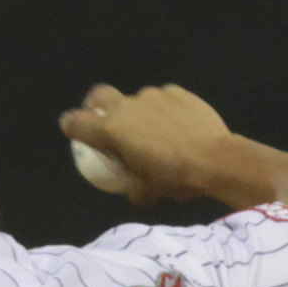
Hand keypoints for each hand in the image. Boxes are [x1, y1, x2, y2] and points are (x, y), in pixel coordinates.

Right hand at [57, 83, 240, 208]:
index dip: (71, 126)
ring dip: (139, 112)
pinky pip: (163, 98)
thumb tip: (135, 194)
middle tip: (107, 120)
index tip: (74, 132)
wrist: (216, 160)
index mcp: (111, 131)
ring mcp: (152, 96)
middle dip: (96, 104)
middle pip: (99, 95)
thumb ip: (134, 188)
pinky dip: (164, 109)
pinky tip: (178, 124)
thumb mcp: (147, 189)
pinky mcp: (176, 92)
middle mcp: (126, 107)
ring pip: (137, 100)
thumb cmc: (174, 177)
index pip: (75, 123)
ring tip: (156, 130)